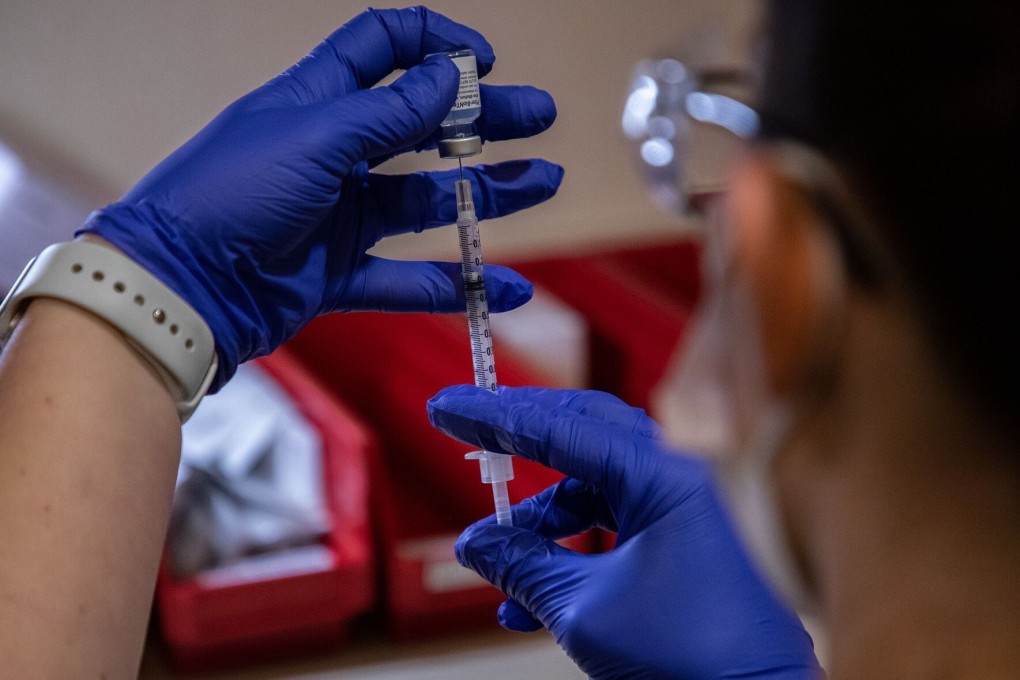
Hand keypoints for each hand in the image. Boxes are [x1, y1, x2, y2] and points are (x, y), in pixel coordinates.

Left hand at [79, 7, 561, 387]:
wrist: (180, 285)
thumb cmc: (233, 192)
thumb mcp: (315, 137)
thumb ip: (388, 112)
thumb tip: (450, 72)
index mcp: (319, 98)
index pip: (383, 47)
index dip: (436, 43)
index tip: (486, 62)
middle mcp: (334, 151)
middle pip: (422, 125)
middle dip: (484, 120)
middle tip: (541, 117)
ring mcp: (339, 214)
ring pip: (427, 199)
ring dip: (487, 193)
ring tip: (544, 182)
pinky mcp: (339, 272)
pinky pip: (409, 277)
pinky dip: (455, 283)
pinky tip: (504, 287)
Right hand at [428, 385, 821, 679]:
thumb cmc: (694, 656)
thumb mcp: (585, 609)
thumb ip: (524, 566)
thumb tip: (476, 544)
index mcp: (660, 476)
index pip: (560, 429)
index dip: (495, 418)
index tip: (448, 406)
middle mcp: (674, 480)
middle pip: (581, 435)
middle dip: (520, 440)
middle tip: (470, 435)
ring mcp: (678, 510)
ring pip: (591, 488)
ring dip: (539, 520)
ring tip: (497, 557)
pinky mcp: (677, 543)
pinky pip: (608, 528)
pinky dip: (567, 552)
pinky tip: (528, 601)